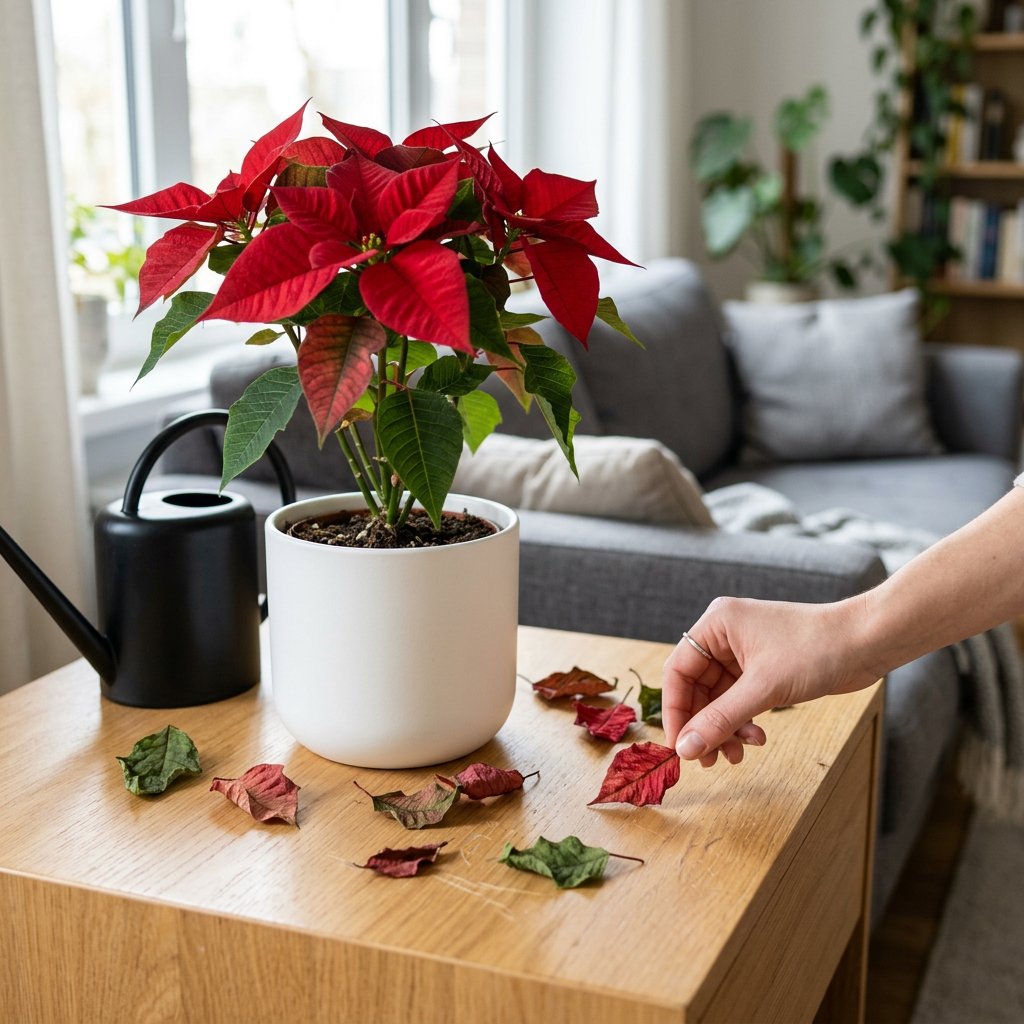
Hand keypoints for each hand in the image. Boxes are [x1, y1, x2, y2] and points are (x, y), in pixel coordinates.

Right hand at [662, 596, 878, 766]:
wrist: (867, 642)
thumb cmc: (816, 649)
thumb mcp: (763, 688)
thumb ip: (720, 720)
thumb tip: (685, 749)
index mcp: (716, 625)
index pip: (678, 671)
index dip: (676, 711)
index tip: (680, 747)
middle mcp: (725, 636)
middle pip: (696, 688)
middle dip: (704, 725)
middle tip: (709, 760)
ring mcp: (744, 653)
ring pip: (719, 699)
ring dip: (725, 729)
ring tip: (737, 755)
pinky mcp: (764, 670)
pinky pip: (739, 700)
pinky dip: (743, 722)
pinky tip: (756, 739)